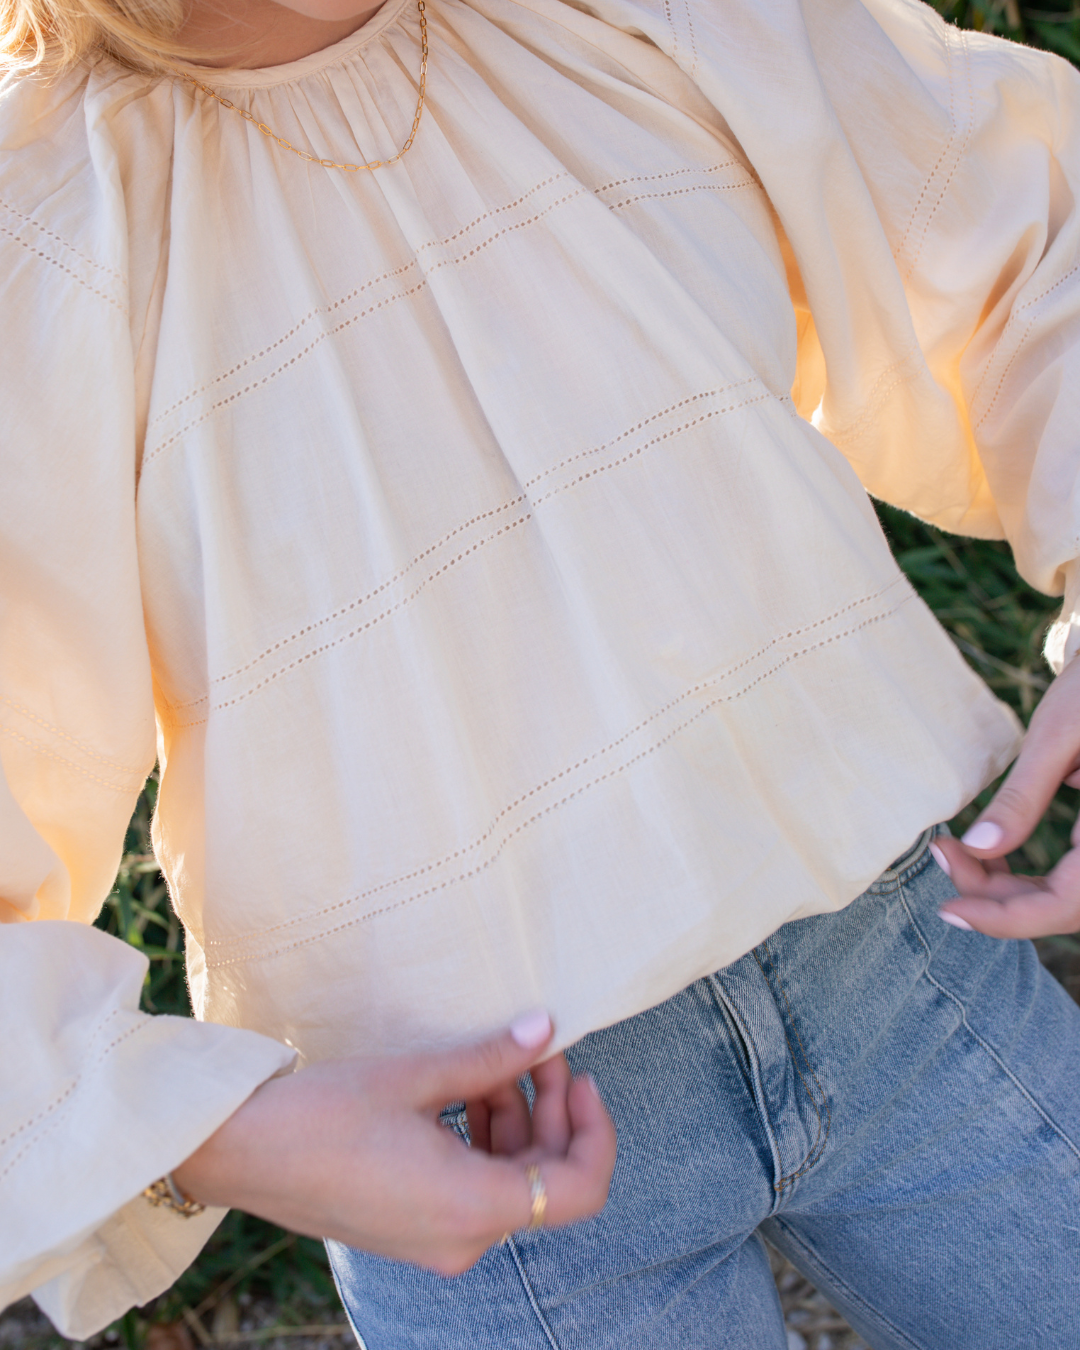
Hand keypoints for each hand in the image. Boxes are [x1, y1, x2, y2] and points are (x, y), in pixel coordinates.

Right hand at [173, 1012, 615, 1274]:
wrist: (239, 1152)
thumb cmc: (323, 1113)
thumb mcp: (416, 1077)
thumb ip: (491, 1059)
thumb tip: (546, 1029)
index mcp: (472, 1208)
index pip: (577, 1190)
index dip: (595, 1131)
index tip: (580, 1073)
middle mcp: (462, 1240)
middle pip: (545, 1180)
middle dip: (551, 1109)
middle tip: (535, 1048)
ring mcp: (437, 1242)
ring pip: (510, 1181)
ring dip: (515, 1120)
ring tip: (492, 1061)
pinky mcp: (414, 1230)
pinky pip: (474, 1189)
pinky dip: (482, 1141)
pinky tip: (463, 1091)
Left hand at [933, 654, 1079, 938]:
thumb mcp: (1056, 736)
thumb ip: (1022, 797)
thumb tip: (977, 847)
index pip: (1067, 904)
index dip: (1007, 919)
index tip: (948, 909)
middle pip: (1064, 907)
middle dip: (997, 899)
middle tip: (942, 858)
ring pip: (1065, 898)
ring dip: (1008, 890)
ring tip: (952, 854)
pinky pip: (1070, 879)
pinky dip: (1024, 876)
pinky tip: (982, 853)